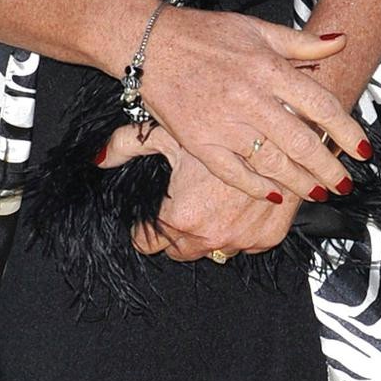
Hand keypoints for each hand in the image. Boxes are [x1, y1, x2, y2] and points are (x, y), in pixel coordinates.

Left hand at [99, 132, 301, 262]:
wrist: (281, 130)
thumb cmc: (222, 128)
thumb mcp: (167, 132)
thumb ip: (127, 145)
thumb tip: (99, 158)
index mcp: (181, 218)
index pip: (148, 243)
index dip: (145, 228)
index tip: (150, 217)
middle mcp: (211, 236)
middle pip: (179, 252)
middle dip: (177, 233)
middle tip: (183, 205)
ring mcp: (242, 241)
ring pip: (214, 251)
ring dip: (210, 233)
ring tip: (213, 202)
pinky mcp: (267, 238)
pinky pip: (245, 245)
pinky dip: (242, 230)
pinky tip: (239, 204)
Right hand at [134, 8, 367, 202]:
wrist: (151, 44)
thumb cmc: (206, 34)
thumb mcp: (258, 29)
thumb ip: (301, 42)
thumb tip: (340, 42)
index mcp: (269, 69)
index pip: (321, 106)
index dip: (346, 132)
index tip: (362, 151)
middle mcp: (250, 98)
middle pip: (301, 142)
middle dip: (328, 168)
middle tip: (344, 184)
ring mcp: (224, 123)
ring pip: (272, 162)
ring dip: (299, 182)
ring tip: (317, 193)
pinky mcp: (199, 142)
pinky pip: (233, 172)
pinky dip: (256, 186)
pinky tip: (273, 196)